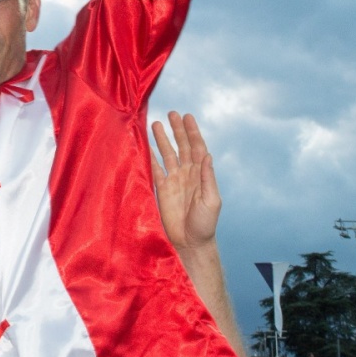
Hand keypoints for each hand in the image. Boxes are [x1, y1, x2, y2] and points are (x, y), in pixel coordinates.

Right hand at [152, 112, 219, 251]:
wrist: (190, 242)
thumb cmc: (205, 224)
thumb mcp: (211, 201)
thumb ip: (208, 178)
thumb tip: (207, 155)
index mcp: (201, 174)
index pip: (197, 148)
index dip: (192, 132)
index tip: (187, 117)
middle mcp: (187, 173)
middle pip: (181, 146)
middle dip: (177, 130)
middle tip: (172, 113)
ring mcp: (174, 180)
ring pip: (167, 154)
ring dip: (162, 140)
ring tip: (155, 123)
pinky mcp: (161, 189)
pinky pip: (155, 169)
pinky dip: (150, 156)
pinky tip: (144, 145)